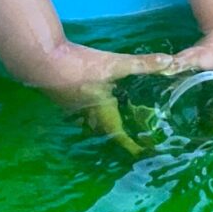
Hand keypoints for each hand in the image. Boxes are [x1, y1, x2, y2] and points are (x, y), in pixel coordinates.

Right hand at [30, 40, 172, 155]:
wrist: (43, 59)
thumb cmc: (81, 65)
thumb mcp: (114, 63)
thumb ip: (142, 63)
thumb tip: (169, 63)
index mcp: (101, 109)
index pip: (119, 133)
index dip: (131, 144)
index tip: (142, 152)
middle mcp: (86, 112)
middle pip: (104, 129)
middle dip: (117, 134)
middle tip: (131, 135)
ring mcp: (71, 105)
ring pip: (89, 120)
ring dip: (101, 122)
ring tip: (113, 120)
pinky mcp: (62, 95)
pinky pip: (79, 109)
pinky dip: (89, 108)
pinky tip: (92, 98)